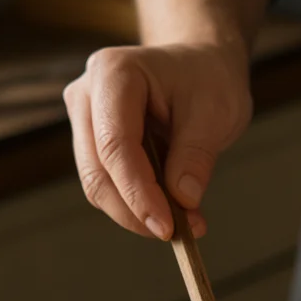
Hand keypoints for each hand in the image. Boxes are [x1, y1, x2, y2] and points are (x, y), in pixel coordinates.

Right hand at [63, 43, 252, 239]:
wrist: (200, 68)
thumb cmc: (207, 79)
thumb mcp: (216, 111)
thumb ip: (196, 153)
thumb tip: (183, 199)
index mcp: (113, 73)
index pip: (115, 145)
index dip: (138, 192)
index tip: (167, 226)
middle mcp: (87, 94)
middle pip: (97, 171)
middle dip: (135, 210)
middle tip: (178, 232)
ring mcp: (84, 119)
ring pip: (98, 184)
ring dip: (137, 213)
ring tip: (185, 222)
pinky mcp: (92, 142)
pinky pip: (109, 185)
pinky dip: (138, 205)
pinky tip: (173, 211)